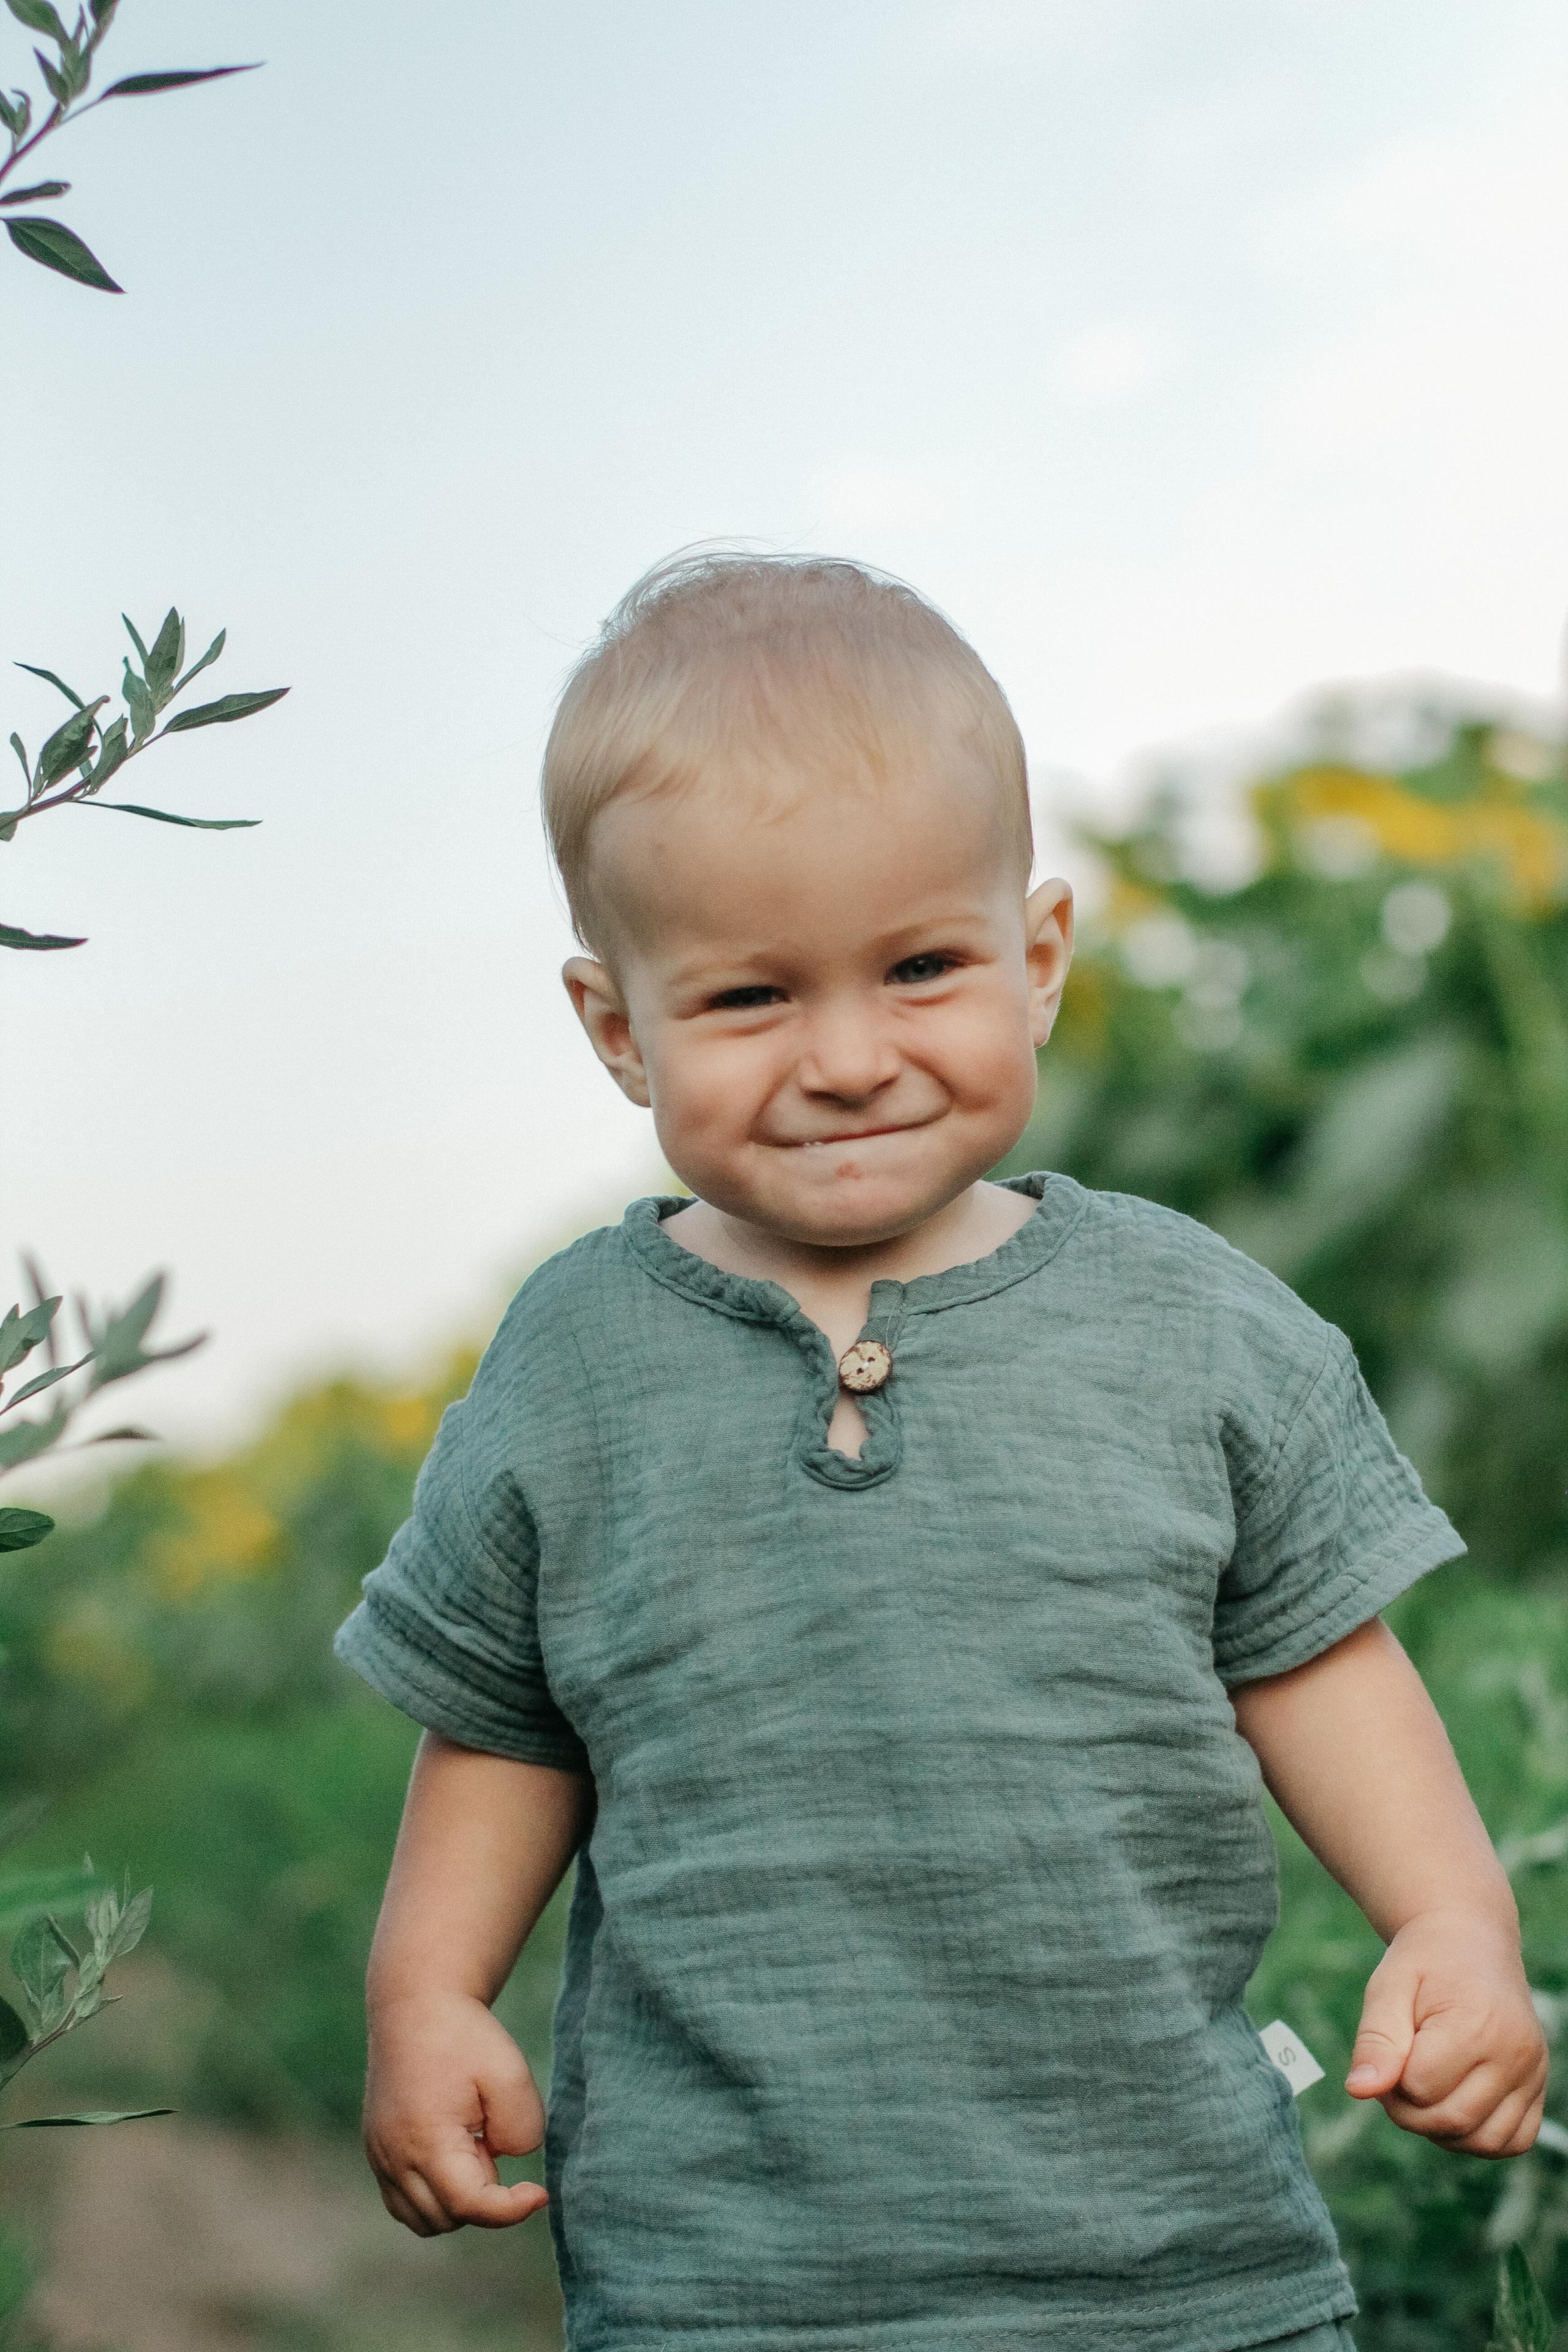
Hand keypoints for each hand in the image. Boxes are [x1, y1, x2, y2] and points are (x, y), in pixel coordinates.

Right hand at [364, 1990, 549, 2233]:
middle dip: (482, 2198)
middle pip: (446, 2219)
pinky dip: (434, 2196)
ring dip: (457, 2202)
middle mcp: (392, 2157)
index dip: (511, 2210)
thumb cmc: (466, 2036)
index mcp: (424, 2140)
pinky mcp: (376, 2151)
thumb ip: (522, 2130)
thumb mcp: (510, 2074)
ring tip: (473, 2147)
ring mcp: (378, 2156)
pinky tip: (455, 2151)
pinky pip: (404, 2202)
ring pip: (422, 2219)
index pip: (470, 2205)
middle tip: (493, 2141)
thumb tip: (506, 2161)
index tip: (541, 2193)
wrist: (417, 2003)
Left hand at [1345, 1907, 1547, 2156]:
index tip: (1388, 2052)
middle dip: (1410, 2111)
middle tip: (1398, 2075)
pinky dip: (1479, 2137)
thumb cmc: (1423, 1964)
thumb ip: (1375, 2041)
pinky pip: (1514, 2140)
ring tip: (1426, 2089)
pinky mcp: (1539, 2086)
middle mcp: (1514, 2054)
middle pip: (1452, 2121)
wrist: (1470, 1940)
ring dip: (1442, 2130)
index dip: (1391, 2081)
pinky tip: (1455, 2104)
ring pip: (1483, 2140)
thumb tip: (1359, 2091)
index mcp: (1475, 2025)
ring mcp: (1533, 2073)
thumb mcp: (1388, 1987)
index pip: (1420, 2088)